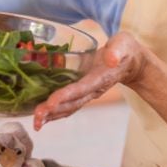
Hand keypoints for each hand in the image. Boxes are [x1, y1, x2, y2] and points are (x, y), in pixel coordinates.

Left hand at [32, 32, 147, 129]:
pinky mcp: (83, 92)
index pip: (81, 88)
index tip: (51, 103)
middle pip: (72, 103)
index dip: (66, 96)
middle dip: (53, 110)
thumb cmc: (125, 49)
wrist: (131, 62)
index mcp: (101, 78)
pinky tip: (43, 116)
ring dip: (52, 116)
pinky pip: (68, 105)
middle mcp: (93, 89)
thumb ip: (117, 50)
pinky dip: (55, 112)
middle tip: (36, 117)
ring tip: (36, 123)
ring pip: (68, 107)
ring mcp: (88, 93)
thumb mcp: (123, 44)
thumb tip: (111, 58)